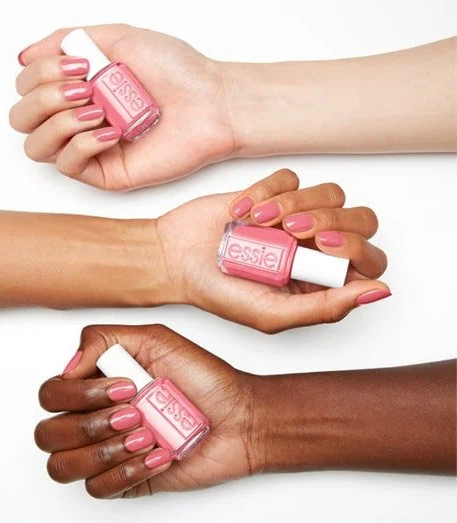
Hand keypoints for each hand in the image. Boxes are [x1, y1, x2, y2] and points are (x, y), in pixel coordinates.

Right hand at [10, 24, 233, 189]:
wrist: (211, 102)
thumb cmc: (176, 71)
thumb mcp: (116, 37)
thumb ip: (66, 41)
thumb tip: (25, 56)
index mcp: (77, 89)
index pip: (26, 89)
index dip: (39, 74)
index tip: (81, 64)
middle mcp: (78, 120)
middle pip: (21, 119)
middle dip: (42, 97)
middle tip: (83, 87)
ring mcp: (91, 149)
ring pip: (37, 146)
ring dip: (58, 120)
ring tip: (97, 108)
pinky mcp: (108, 173)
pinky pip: (69, 166)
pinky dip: (81, 144)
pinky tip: (109, 131)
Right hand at [35, 324, 255, 497]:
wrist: (239, 417)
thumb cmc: (204, 378)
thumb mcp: (156, 340)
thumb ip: (105, 339)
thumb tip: (69, 366)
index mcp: (98, 383)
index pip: (52, 394)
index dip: (80, 395)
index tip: (126, 386)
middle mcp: (97, 417)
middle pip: (48, 434)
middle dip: (90, 424)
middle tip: (133, 413)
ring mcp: (109, 451)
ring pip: (64, 466)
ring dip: (107, 450)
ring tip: (146, 435)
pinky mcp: (126, 479)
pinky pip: (98, 489)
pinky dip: (129, 471)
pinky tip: (159, 454)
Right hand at [158, 169, 389, 332]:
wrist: (175, 258)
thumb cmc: (218, 292)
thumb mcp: (271, 314)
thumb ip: (325, 308)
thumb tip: (378, 291)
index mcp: (321, 282)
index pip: (370, 259)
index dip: (355, 247)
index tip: (318, 247)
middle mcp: (315, 249)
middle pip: (362, 220)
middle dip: (331, 221)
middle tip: (293, 231)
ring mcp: (297, 217)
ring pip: (331, 194)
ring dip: (294, 204)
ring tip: (258, 223)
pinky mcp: (275, 192)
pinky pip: (291, 178)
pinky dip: (267, 190)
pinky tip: (242, 212)